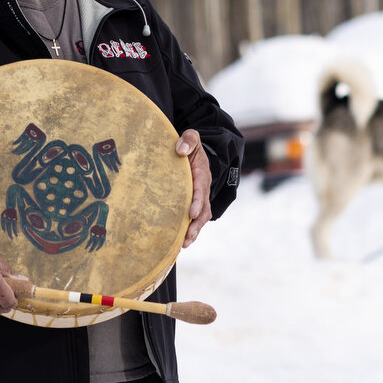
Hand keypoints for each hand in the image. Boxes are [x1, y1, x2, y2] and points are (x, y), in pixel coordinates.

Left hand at [176, 129, 211, 247]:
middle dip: (197, 225)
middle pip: (204, 210)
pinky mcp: (193, 204)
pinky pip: (193, 220)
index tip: (192, 213)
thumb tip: (179, 150)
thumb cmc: (189, 145)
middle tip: (187, 237)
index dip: (198, 202)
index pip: (201, 190)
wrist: (193, 152)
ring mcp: (199, 198)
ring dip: (193, 232)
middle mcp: (203, 189)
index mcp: (201, 174)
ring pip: (200, 219)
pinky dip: (188, 232)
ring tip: (183, 245)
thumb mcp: (191, 137)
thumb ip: (188, 140)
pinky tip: (178, 243)